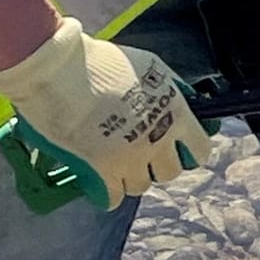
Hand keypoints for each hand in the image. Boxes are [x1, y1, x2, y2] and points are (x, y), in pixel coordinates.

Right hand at [0, 18, 211, 208]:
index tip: (177, 149)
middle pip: (169, 172)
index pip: (199, 150)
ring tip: (114, 163)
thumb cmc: (100, 61)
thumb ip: (169, 88)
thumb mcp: (150, 66)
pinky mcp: (102, 171)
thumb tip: (183, 100)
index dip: (188, 151)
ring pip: (140, 186)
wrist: (60, 69)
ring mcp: (131, 158)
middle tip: (139, 153)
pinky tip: (99, 182)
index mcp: (175, 113)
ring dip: (129, 177)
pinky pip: (112, 198)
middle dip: (155, 164)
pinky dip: (107, 193)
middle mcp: (158, 139)